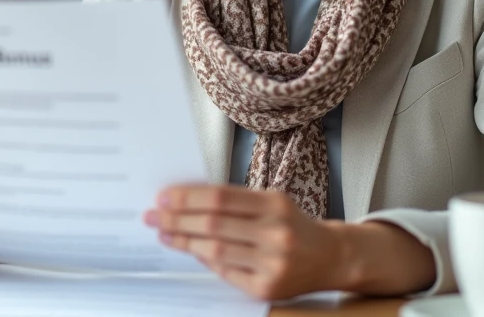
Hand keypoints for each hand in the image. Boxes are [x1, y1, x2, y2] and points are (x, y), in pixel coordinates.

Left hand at [146, 185, 436, 299]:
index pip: (220, 197)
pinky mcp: (267, 288)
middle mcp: (276, 233)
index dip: (187, 197)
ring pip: (215, 251)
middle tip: (152, 215)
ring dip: (184, 241)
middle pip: (213, 224)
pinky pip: (225, 273)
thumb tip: (185, 202)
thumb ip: (234, 202)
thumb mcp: (270, 202)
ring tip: (164, 233)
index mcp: (274, 204)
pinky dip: (204, 261)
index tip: (163, 196)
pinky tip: (190, 251)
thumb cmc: (292, 224)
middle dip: (176, 219)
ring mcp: (272, 263)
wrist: (331, 257)